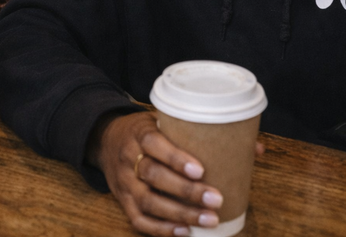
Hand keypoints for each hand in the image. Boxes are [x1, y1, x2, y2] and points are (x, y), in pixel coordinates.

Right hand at [89, 111, 223, 236]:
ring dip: (180, 214)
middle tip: (215, 199)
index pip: (153, 143)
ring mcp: (124, 182)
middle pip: (154, 176)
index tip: (200, 170)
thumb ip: (184, 129)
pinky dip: (162, 229)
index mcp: (138, 133)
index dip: (175, 158)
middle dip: (186, 190)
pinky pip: (139, 219)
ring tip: (209, 218)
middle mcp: (128, 158)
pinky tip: (185, 231)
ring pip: (148, 202)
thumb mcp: (157, 120)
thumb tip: (240, 142)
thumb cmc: (142, 131)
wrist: (106, 141)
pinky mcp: (123, 201)